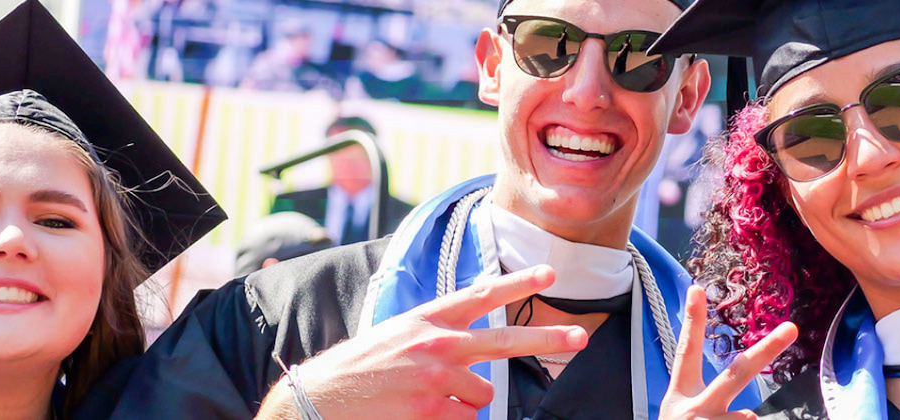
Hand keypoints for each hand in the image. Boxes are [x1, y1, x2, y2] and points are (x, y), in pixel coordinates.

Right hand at [258, 266, 588, 419]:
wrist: (319, 399)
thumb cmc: (359, 371)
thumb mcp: (397, 337)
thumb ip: (437, 337)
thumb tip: (475, 358)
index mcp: (426, 320)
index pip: (480, 296)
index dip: (517, 283)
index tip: (549, 274)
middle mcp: (436, 344)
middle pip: (505, 341)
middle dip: (548, 338)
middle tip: (580, 337)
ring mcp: (436, 378)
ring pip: (480, 396)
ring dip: (461, 405)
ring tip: (421, 402)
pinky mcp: (432, 410)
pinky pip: (465, 419)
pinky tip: (417, 415)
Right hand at [660, 285, 797, 419]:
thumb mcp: (679, 416)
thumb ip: (709, 406)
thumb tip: (752, 416)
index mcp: (681, 396)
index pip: (686, 352)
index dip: (692, 321)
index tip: (697, 288)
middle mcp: (696, 409)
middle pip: (737, 373)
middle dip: (766, 350)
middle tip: (792, 328)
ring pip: (747, 419)